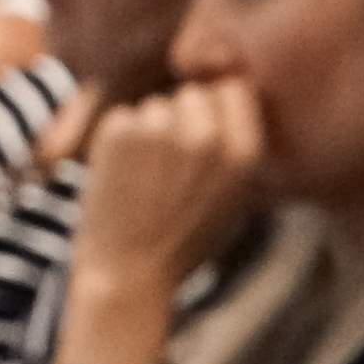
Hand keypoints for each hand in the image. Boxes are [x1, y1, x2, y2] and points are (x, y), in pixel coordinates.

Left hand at [70, 79, 266, 299]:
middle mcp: (206, 136)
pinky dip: (120, 142)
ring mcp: (161, 130)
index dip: (218, 110)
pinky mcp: (119, 132)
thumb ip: (235, 146)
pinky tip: (125, 179)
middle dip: (183, 119)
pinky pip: (124, 117)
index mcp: (243, 154)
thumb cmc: (186, 240)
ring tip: (149, 181)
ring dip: (150, 133)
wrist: (131, 273)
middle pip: (193, 94)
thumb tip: (226, 89)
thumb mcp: (234, 198)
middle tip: (173, 168)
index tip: (206, 138)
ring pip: (156, 107)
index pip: (234, 90)